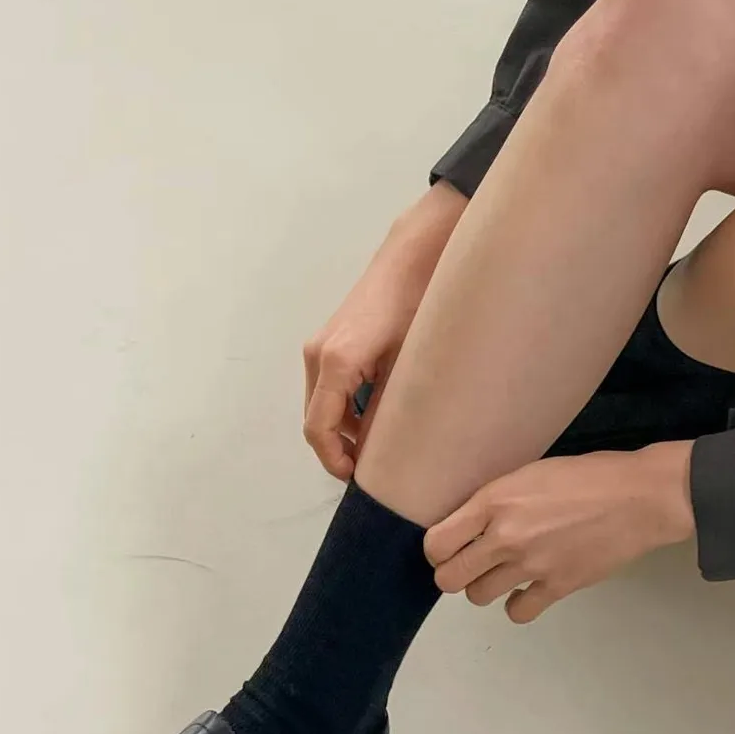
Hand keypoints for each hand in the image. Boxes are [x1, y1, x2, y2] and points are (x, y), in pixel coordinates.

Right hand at [303, 182, 465, 477]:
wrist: (414, 255)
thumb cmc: (419, 304)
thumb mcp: (411, 363)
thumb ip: (390, 407)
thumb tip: (384, 449)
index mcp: (336, 363)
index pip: (319, 429)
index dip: (334, 460)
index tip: (357, 478)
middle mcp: (318, 355)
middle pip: (316, 420)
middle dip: (338, 448)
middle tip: (372, 468)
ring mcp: (319, 346)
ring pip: (321, 404)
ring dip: (342, 428)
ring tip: (377, 443)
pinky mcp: (329, 340)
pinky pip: (327, 387)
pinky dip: (344, 407)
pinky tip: (374, 411)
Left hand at [424, 443, 695, 622]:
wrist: (640, 497)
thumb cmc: (588, 475)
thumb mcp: (530, 472)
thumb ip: (496, 500)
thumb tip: (469, 523)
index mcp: (494, 500)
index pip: (436, 542)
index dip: (438, 549)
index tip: (451, 547)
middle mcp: (505, 536)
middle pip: (449, 579)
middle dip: (455, 573)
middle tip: (472, 564)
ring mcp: (531, 565)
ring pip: (478, 598)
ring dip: (486, 587)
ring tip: (505, 572)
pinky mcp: (558, 587)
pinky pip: (517, 612)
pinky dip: (519, 604)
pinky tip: (530, 588)